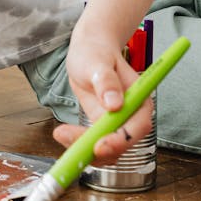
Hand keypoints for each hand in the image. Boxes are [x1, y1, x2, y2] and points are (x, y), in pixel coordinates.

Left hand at [52, 19, 153, 165]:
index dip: (121, 140)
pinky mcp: (102, 125)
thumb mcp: (98, 62)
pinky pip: (94, 143)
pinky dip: (79, 144)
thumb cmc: (96, 52)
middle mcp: (131, 114)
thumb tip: (115, 104)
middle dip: (99, 150)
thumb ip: (106, 81)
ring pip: (107, 149)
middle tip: (74, 145)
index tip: (100, 146)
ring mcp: (117, 122)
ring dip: (86, 150)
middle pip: (122, 143)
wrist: (89, 50)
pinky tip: (63, 134)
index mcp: (139, 98)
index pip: (138, 127)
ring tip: (62, 135)